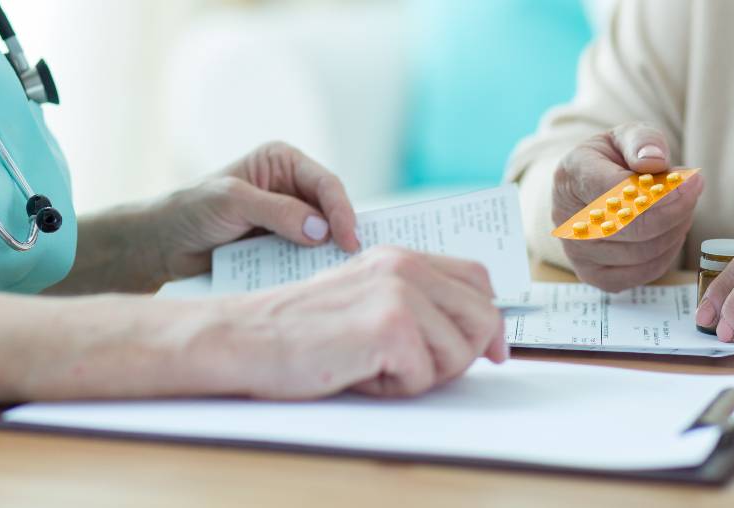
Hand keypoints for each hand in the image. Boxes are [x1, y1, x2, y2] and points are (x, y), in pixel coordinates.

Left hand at [154, 142, 359, 279]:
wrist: (161, 247)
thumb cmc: (190, 210)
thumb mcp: (232, 201)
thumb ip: (278, 212)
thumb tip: (321, 231)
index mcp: (282, 162)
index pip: (325, 183)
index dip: (341, 210)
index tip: (348, 240)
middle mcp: (291, 187)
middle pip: (330, 209)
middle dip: (341, 232)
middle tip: (354, 260)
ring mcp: (288, 219)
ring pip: (321, 236)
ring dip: (328, 254)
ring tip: (341, 273)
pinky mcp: (280, 247)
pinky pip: (303, 257)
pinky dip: (310, 268)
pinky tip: (317, 281)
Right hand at [204, 246, 507, 398]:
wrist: (245, 337)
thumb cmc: (301, 329)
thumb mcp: (365, 298)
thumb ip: (417, 302)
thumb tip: (482, 335)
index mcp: (402, 257)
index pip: (479, 278)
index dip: (489, 319)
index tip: (489, 350)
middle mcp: (405, 267)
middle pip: (484, 317)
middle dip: (462, 355)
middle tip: (418, 368)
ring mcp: (399, 294)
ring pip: (460, 353)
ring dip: (423, 375)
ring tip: (376, 365)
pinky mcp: (388, 327)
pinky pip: (424, 377)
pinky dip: (394, 388)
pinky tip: (359, 372)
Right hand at [552, 123, 703, 290]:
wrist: (588, 189)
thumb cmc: (610, 161)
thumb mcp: (624, 137)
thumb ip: (642, 141)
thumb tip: (653, 160)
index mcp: (571, 177)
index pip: (614, 192)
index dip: (659, 192)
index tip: (692, 181)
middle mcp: (565, 219)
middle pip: (631, 227)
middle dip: (674, 211)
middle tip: (692, 192)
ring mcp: (576, 252)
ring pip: (642, 252)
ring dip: (674, 230)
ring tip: (679, 208)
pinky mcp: (592, 274)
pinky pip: (642, 273)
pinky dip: (666, 255)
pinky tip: (668, 233)